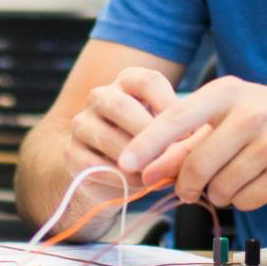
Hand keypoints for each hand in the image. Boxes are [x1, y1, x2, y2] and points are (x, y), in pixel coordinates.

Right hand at [60, 68, 207, 207]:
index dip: (169, 105)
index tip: (188, 132)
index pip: (147, 81)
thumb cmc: (149, 146)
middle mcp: (100, 96)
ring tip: (157, 175)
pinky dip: (120, 179)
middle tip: (170, 156)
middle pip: (121, 106)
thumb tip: (196, 144)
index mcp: (128, 82)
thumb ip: (178, 132)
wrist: (110, 172)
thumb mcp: (166, 131)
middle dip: (149, 134)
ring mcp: (82, 123)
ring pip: (107, 137)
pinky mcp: (71, 153)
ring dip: (136, 160)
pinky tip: (138, 185)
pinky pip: (94, 165)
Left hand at [117, 76, 266, 211]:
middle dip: (188, 184)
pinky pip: (246, 201)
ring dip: (219, 192)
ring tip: (237, 175)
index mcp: (228, 92)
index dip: (148, 143)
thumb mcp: (228, 115)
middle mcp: (251, 114)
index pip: (177, 118)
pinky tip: (258, 182)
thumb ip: (188, 141)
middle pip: (197, 165)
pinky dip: (244, 199)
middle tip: (190, 188)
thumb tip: (148, 171)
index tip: (126, 162)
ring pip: (220, 188)